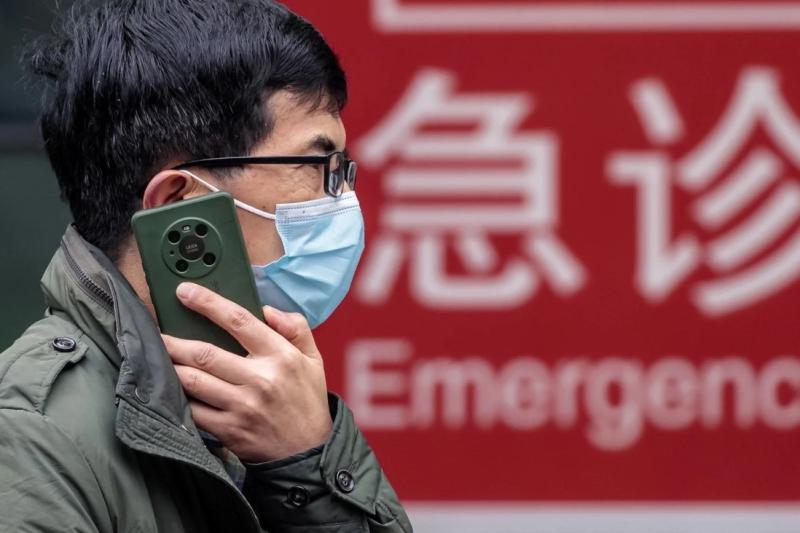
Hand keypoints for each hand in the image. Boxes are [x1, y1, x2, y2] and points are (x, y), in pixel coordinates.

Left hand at [161, 282, 331, 461]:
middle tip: (156, 332)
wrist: (308, 451)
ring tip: (157, 357)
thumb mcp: (313, 359)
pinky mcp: (229, 430)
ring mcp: (243, 407)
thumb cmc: (307, 401)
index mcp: (281, 356)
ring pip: (193, 381)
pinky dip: (178, 398)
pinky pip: (194, 411)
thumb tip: (268, 309)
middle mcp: (260, 379)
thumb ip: (296, 327)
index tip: (186, 292)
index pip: (239, 321)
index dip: (208, 303)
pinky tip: (169, 389)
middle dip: (174, 340)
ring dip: (170, 367)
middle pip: (205, 354)